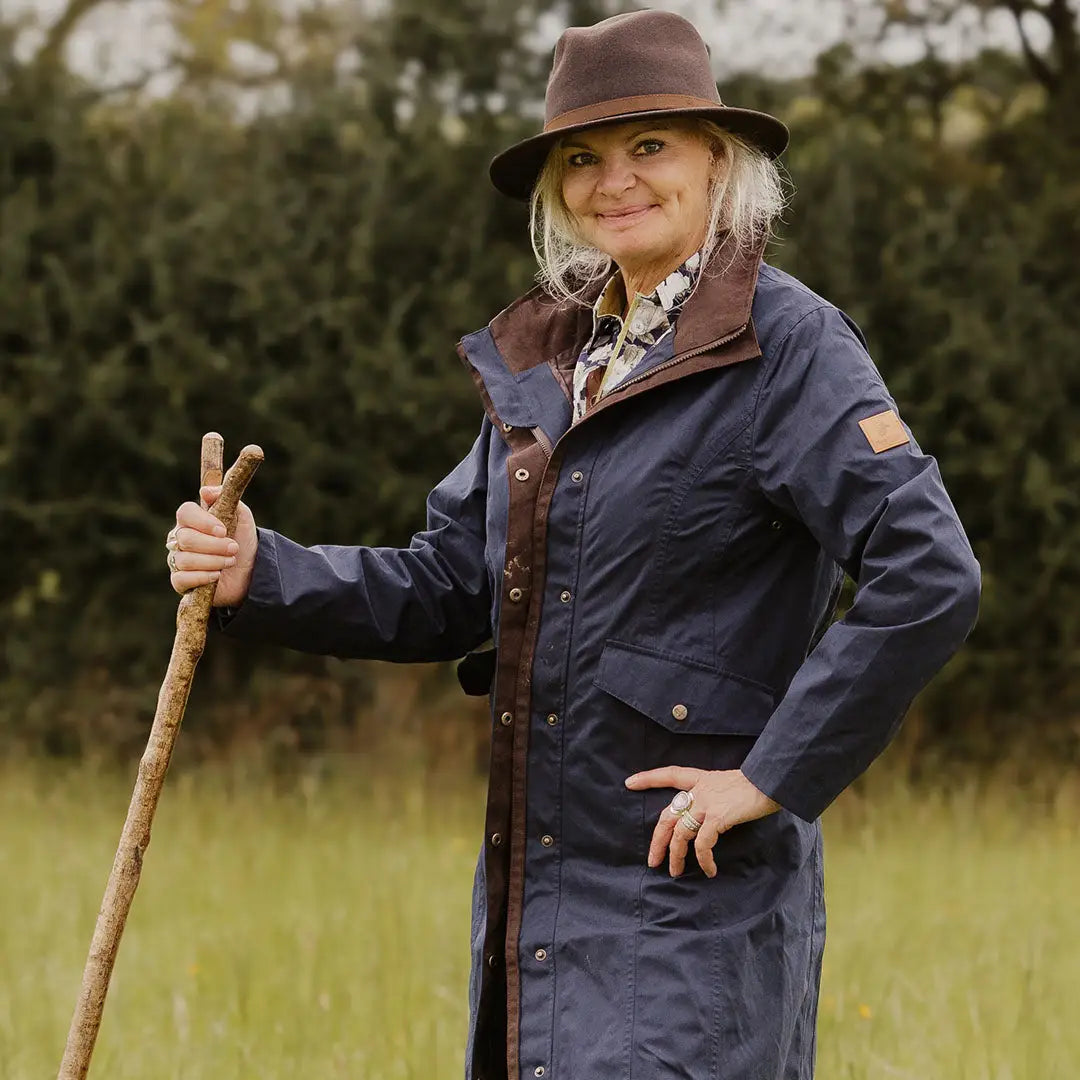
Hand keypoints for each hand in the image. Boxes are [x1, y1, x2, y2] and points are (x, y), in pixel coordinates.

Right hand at [167, 485, 257, 605]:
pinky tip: (216, 575)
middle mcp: (180, 538)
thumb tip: (205, 492)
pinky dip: (202, 577)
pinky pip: (181, 578)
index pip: (185, 513)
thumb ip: (226, 498)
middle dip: (214, 545)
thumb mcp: (241, 517)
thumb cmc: (242, 540)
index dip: (203, 522)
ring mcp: (177, 559)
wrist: (250, 571)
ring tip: (230, 561)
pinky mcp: (180, 581)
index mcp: (192, 519)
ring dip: (213, 561)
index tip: (223, 530)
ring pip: (185, 559)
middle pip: (185, 538)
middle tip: (234, 548)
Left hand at [624, 766, 780, 877]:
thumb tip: (714, 823)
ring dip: (676, 856)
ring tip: (676, 873)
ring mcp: (707, 803)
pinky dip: (703, 860)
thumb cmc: (758, 784)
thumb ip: (717, 801)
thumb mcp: (730, 787)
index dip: (648, 778)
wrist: (772, 779)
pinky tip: (708, 870)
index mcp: (701, 779)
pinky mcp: (717, 817)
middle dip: (657, 841)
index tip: (629, 782)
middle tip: (652, 861)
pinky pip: (702, 844)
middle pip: (667, 816)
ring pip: (680, 834)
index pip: (669, 775)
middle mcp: (699, 790)